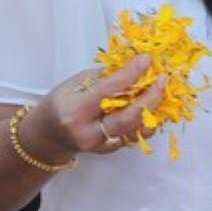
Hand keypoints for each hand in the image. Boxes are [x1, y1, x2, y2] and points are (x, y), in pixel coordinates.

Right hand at [32, 54, 165, 158]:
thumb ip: (104, 77)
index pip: (109, 90)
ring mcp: (100, 145)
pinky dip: (146, 121)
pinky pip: (134, 136)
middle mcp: (88, 131)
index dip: (131, 73)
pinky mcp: (109, 150)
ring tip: (160, 91)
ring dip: (153, 109)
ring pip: (136, 130)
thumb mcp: (76, 83)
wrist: (49, 135)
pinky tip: (152, 107)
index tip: (146, 59)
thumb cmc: (61, 103)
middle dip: (150, 96)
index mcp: (76, 110)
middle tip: (162, 79)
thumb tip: (132, 63)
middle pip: (128, 116)